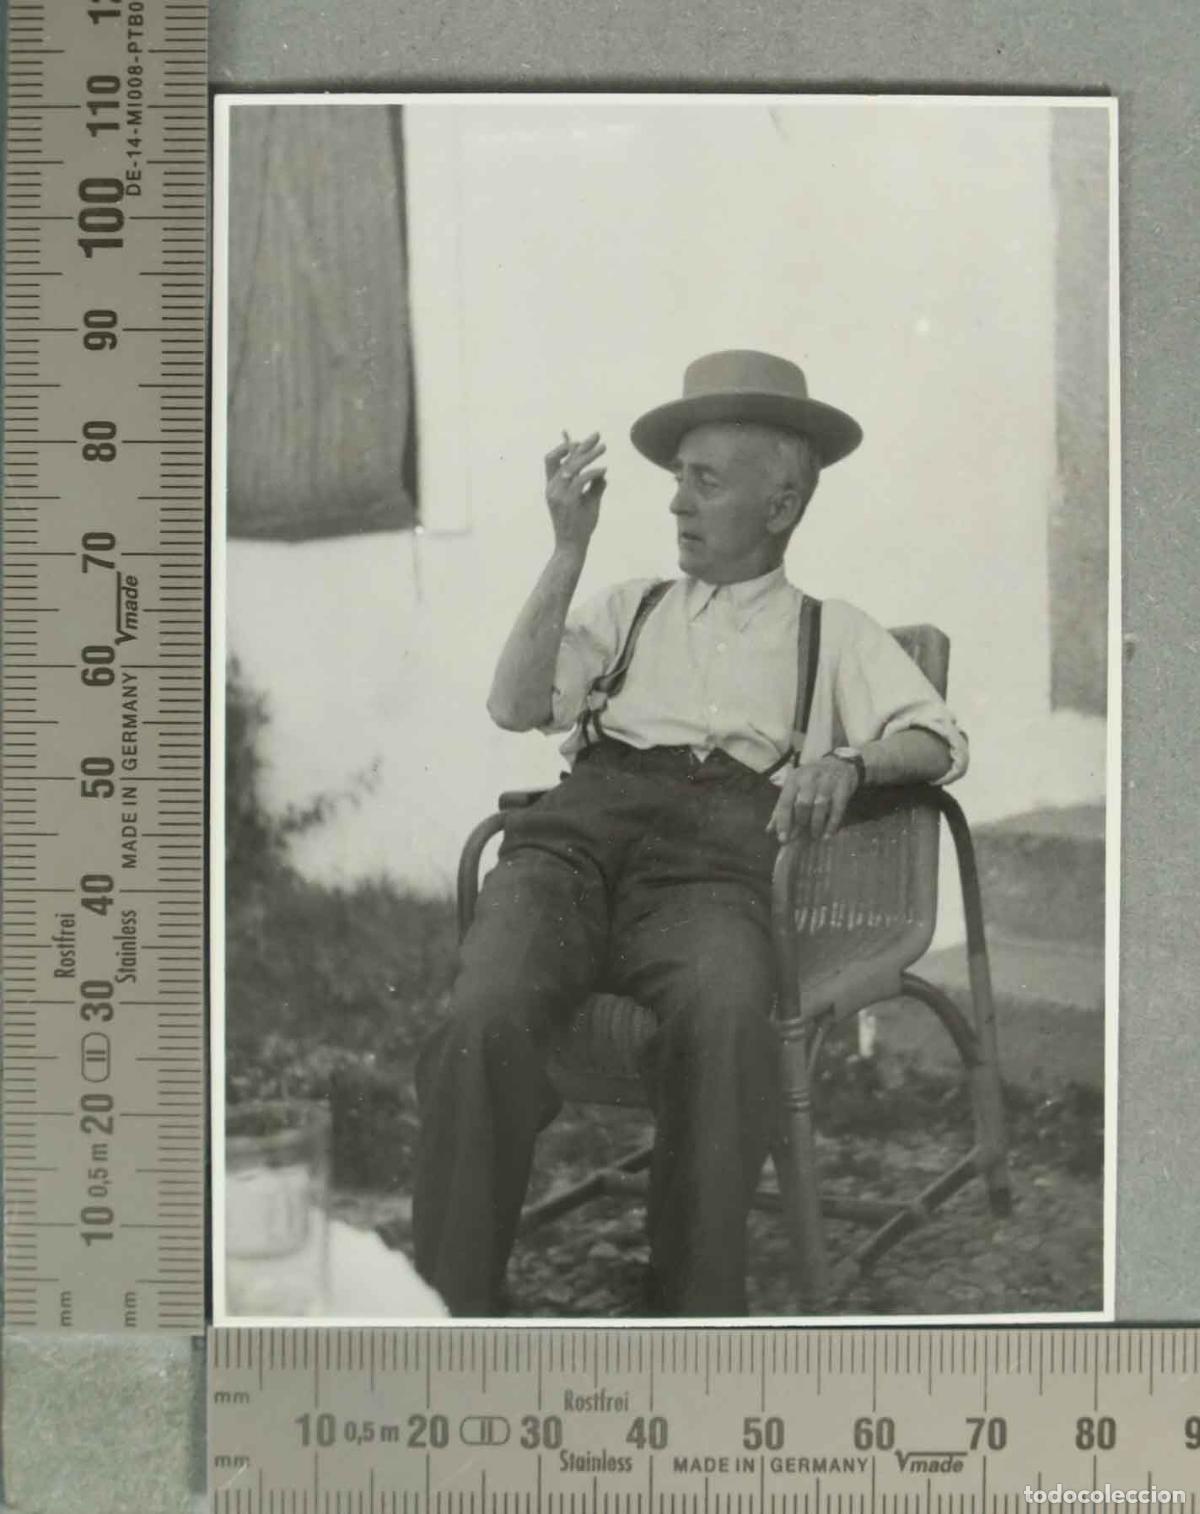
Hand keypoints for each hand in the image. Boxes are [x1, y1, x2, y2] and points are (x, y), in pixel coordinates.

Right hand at [544, 431, 606, 549]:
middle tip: (597, 436)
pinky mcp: (567, 501)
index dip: (566, 446)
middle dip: (581, 445)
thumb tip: (602, 473)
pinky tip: (603, 470)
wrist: (572, 546)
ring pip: (572, 466)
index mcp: (552, 487)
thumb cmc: (580, 526)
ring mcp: (557, 494)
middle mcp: (552, 488)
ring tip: (603, 448)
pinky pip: (581, 480)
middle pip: (564, 459)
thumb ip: (593, 486)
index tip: (583, 440)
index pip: (553, 459)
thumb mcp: (588, 502)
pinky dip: (593, 472)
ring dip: (589, 455)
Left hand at [767, 756, 860, 843]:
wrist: (839, 763)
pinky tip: (828, 835)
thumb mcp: (794, 788)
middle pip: (802, 804)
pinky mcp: (842, 787)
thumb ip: (782, 808)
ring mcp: (827, 781)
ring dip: (816, 824)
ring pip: (819, 806)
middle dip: (800, 823)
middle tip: (800, 837)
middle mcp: (809, 778)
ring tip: (815, 836)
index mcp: (793, 779)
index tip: (783, 839)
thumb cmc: (811, 780)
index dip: (783, 822)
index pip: (785, 802)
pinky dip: (832, 824)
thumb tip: (769, 830)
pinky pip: (837, 808)